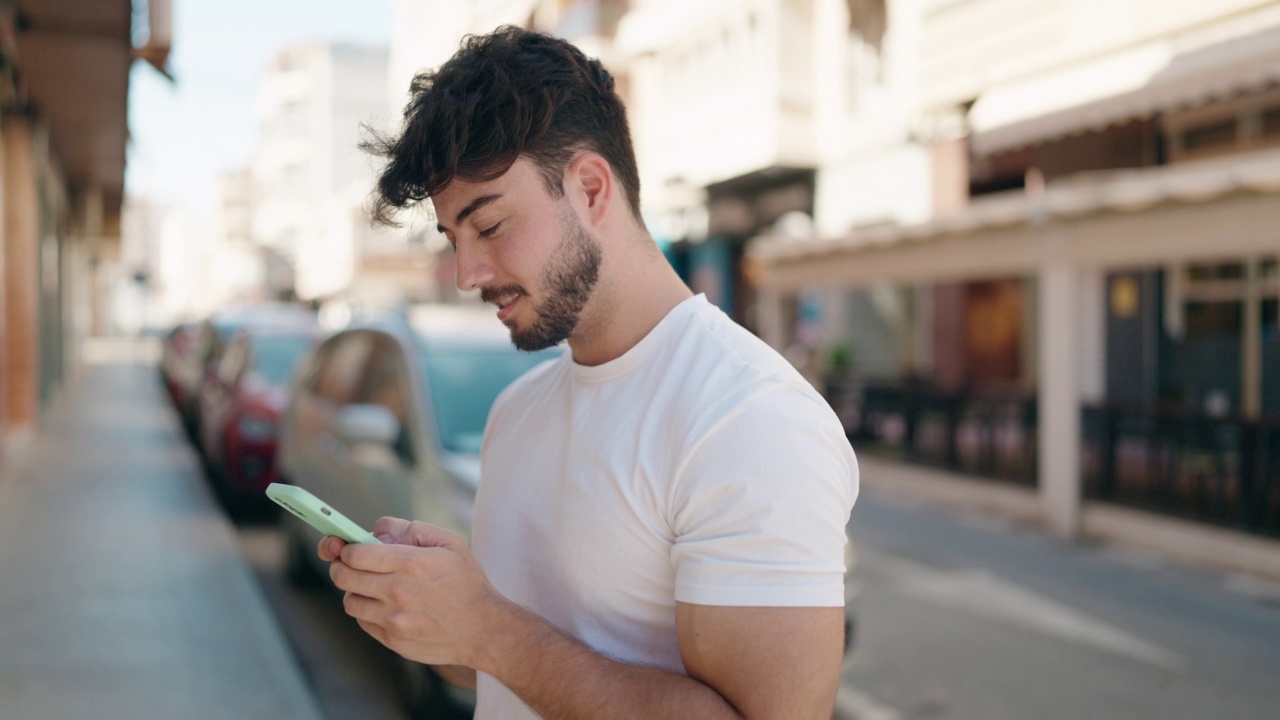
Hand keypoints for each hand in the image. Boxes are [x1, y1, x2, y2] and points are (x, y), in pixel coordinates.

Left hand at [324, 518, 504, 668]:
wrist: (484, 629)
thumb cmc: (466, 582)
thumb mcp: (449, 542)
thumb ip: (410, 528)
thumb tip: (376, 532)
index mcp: (410, 563)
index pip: (355, 554)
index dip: (347, 548)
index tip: (350, 549)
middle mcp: (398, 592)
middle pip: (344, 577)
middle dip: (342, 567)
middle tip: (350, 565)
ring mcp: (394, 620)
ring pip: (350, 602)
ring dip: (355, 591)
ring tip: (373, 587)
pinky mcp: (393, 641)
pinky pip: (364, 622)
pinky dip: (368, 612)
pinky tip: (386, 606)